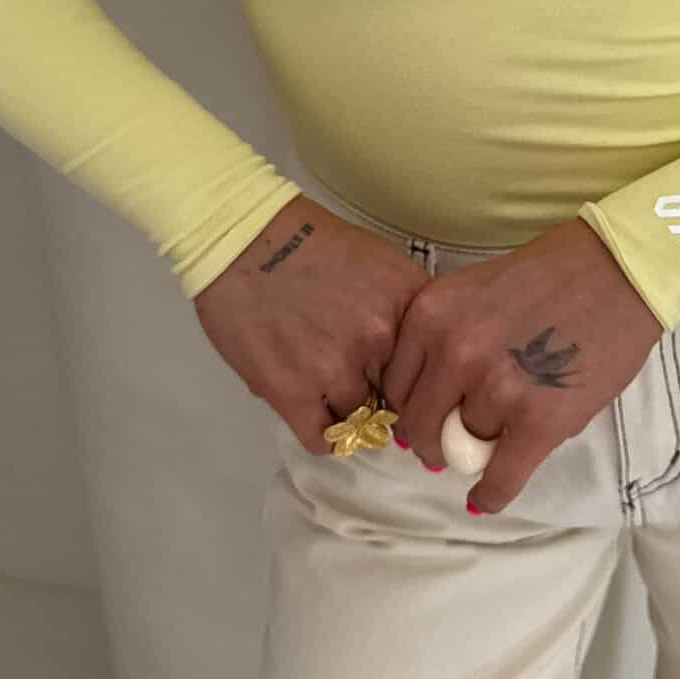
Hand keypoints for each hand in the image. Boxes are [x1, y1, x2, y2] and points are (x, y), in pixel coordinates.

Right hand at [193, 194, 427, 454]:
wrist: (247, 239)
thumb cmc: (315, 243)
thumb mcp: (383, 263)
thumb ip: (406, 309)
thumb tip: (420, 358)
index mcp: (409, 306)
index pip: (433, 366)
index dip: (418, 378)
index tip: (404, 381)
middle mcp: (381, 340)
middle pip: (400, 397)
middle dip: (384, 395)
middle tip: (362, 383)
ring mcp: (336, 369)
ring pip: (361, 421)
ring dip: (350, 411)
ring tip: (331, 390)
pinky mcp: (292, 391)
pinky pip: (323, 439)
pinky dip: (325, 435)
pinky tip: (318, 415)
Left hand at [381, 217, 664, 513]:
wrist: (616, 270)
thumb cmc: (548, 275)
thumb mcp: (472, 292)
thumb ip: (440, 341)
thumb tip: (419, 415)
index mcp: (430, 316)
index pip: (395, 385)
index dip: (410, 405)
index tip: (424, 415)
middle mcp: (453, 352)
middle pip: (420, 425)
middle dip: (432, 440)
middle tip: (446, 445)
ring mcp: (496, 388)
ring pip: (464, 448)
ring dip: (476, 451)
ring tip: (495, 440)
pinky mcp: (539, 420)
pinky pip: (501, 476)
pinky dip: (491, 493)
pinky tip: (485, 498)